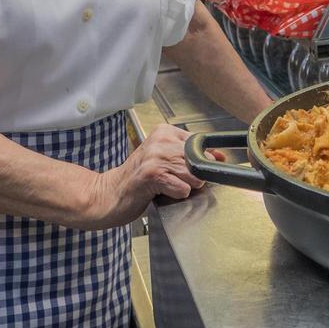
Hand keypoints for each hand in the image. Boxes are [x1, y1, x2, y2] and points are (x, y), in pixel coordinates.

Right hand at [90, 124, 209, 226]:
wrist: (108, 194)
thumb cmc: (138, 180)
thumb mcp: (166, 161)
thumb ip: (192, 157)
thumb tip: (220, 156)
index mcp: (165, 132)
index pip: (201, 144)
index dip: (202, 162)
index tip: (188, 171)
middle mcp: (162, 140)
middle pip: (200, 161)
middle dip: (194, 177)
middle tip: (173, 181)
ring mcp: (157, 156)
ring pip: (195, 176)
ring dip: (184, 187)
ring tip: (166, 187)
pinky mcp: (153, 174)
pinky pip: (184, 189)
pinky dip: (176, 195)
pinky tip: (160, 192)